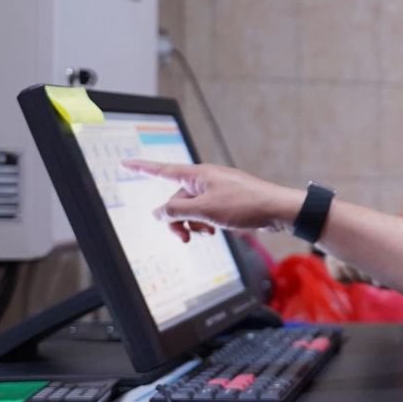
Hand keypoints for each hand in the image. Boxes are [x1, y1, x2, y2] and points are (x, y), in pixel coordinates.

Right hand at [121, 159, 302, 242]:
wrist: (277, 210)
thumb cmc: (245, 204)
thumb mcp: (205, 210)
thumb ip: (177, 211)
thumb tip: (158, 213)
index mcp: (197, 175)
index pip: (162, 170)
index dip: (142, 168)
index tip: (125, 163)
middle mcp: (205, 180)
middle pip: (176, 200)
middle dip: (177, 220)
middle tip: (185, 237)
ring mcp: (216, 190)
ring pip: (191, 209)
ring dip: (193, 224)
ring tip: (207, 233)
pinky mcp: (226, 201)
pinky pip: (206, 212)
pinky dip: (206, 223)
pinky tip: (216, 231)